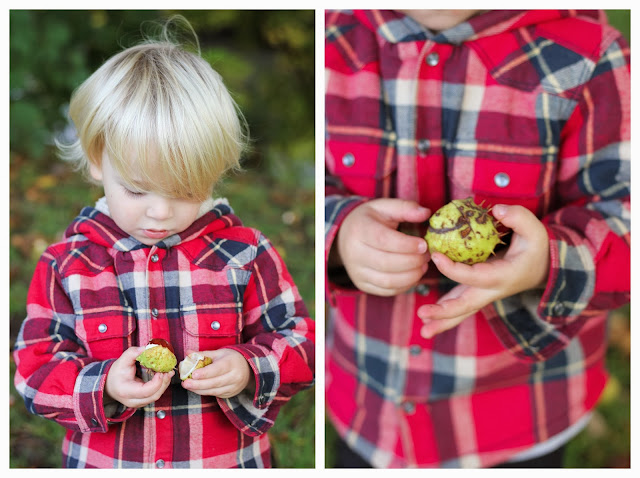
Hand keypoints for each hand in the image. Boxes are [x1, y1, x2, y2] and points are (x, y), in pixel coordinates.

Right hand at [105, 346, 173, 407]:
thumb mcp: (122, 360)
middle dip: (164, 382)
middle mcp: (132, 401)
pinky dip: (161, 385)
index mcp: (125, 391)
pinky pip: (155, 394)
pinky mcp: (143, 401)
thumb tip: (147, 348)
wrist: (110, 384)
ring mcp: (138, 403)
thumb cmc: (116, 372)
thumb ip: (134, 353)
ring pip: (156, 396)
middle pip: (153, 395)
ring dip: (164, 383)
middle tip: (168, 370)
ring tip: (168, 371)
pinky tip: (164, 375)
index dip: (156, 382)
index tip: (160, 371)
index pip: (145, 391)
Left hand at [181, 348, 252, 398]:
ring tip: (187, 385)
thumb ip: (203, 354)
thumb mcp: (219, 353)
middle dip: (198, 384)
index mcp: (232, 363)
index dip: (205, 373)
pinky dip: (203, 392)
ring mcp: (233, 387)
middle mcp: (234, 376)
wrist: (248, 370)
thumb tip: (187, 353)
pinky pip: (215, 394)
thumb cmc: (231, 359)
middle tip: (185, 383)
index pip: (218, 369)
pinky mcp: (230, 394)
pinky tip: (195, 388)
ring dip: (198, 389)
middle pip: (215, 382)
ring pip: (213, 391)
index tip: (193, 374)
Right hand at [332, 198, 430, 295]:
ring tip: (423, 265)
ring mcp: (356, 272)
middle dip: (412, 261)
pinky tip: (414, 275)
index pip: (383, 240)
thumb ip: (405, 208)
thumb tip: (426, 213)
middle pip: (386, 263)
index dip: (406, 245)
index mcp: (358, 230)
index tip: (424, 244)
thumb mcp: (385, 207)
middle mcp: (353, 253)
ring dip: (411, 276)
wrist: (346, 236)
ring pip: (387, 281)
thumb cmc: (370, 220)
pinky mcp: (362, 284)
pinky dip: (404, 286)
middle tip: (427, 255)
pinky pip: (386, 290)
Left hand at [418, 204, 549, 336]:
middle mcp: (491, 291)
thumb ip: (519, 217)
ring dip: (442, 322)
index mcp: (502, 276)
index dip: (453, 269)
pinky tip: (427, 321)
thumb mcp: (535, 230)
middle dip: (444, 312)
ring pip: (462, 312)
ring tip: (424, 332)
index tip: (435, 256)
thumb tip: (496, 210)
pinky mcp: (477, 293)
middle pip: (466, 306)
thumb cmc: (535, 248)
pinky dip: (445, 315)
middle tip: (422, 313)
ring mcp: (484, 295)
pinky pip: (460, 306)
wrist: (543, 268)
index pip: (474, 276)